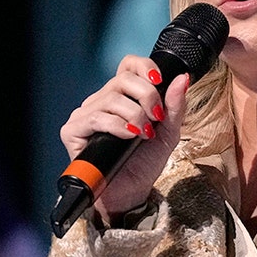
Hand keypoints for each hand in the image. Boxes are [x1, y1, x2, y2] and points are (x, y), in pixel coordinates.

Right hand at [58, 55, 189, 217]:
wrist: (131, 191)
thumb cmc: (145, 162)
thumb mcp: (168, 132)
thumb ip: (175, 106)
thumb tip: (183, 78)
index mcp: (123, 96)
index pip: (128, 65)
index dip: (143, 66)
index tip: (159, 81)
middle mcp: (101, 101)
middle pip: (123, 79)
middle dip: (147, 96)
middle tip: (156, 118)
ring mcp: (85, 114)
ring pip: (111, 98)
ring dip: (135, 116)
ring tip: (143, 134)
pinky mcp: (73, 131)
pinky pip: (95, 117)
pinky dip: (117, 125)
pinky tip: (128, 137)